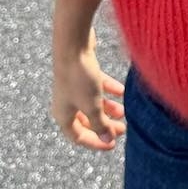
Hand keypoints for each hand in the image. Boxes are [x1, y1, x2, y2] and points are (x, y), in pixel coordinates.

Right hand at [50, 25, 125, 150]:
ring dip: (108, 108)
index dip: (95, 143)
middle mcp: (66, 102)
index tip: (113, 144)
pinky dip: (108, 90)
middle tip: (123, 128)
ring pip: (92, 103)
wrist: (73, 44)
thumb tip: (108, 140)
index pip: (78, 137)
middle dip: (105, 125)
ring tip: (124, 110)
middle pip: (86, 120)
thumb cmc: (79, 78)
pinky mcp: (82, 72)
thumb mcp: (92, 106)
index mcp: (63, 115)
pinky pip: (96, 86)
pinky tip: (122, 91)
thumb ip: (101, 125)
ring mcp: (73, 86)